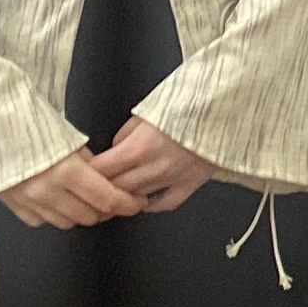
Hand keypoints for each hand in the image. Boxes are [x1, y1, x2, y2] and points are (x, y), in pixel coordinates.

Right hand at [0, 147, 146, 230]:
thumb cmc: (22, 120)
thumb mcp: (64, 135)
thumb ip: (85, 160)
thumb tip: (102, 177)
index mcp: (65, 171)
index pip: (108, 199)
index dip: (127, 204)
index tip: (137, 202)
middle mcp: (47, 191)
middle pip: (90, 215)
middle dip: (105, 209)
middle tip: (112, 198)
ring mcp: (29, 202)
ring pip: (68, 222)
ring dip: (81, 213)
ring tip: (85, 198)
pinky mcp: (14, 206)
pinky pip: (42, 220)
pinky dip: (54, 214)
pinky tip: (56, 199)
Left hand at [91, 114, 218, 212]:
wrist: (227, 106)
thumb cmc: (191, 101)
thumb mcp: (149, 109)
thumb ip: (128, 132)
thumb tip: (116, 147)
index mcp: (139, 146)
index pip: (102, 169)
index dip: (88, 173)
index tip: (81, 173)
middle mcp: (154, 167)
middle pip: (116, 188)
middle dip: (101, 190)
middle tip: (91, 192)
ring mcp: (174, 178)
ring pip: (137, 198)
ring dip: (122, 199)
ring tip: (111, 199)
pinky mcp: (192, 183)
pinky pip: (166, 203)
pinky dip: (152, 205)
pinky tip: (143, 203)